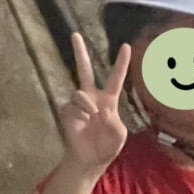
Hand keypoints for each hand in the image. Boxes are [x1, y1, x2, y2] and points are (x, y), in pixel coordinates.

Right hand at [62, 34, 131, 170]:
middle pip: (85, 70)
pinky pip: (72, 105)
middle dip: (79, 53)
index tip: (126, 46)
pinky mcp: (67, 111)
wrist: (90, 160)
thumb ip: (113, 121)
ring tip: (92, 117)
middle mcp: (92, 98)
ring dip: (87, 104)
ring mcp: (78, 104)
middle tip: (75, 34)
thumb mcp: (119, 135)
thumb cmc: (107, 146)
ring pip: (80, 92)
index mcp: (109, 100)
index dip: (121, 63)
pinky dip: (79, 113)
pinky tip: (82, 122)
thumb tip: (99, 108)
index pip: (116, 78)